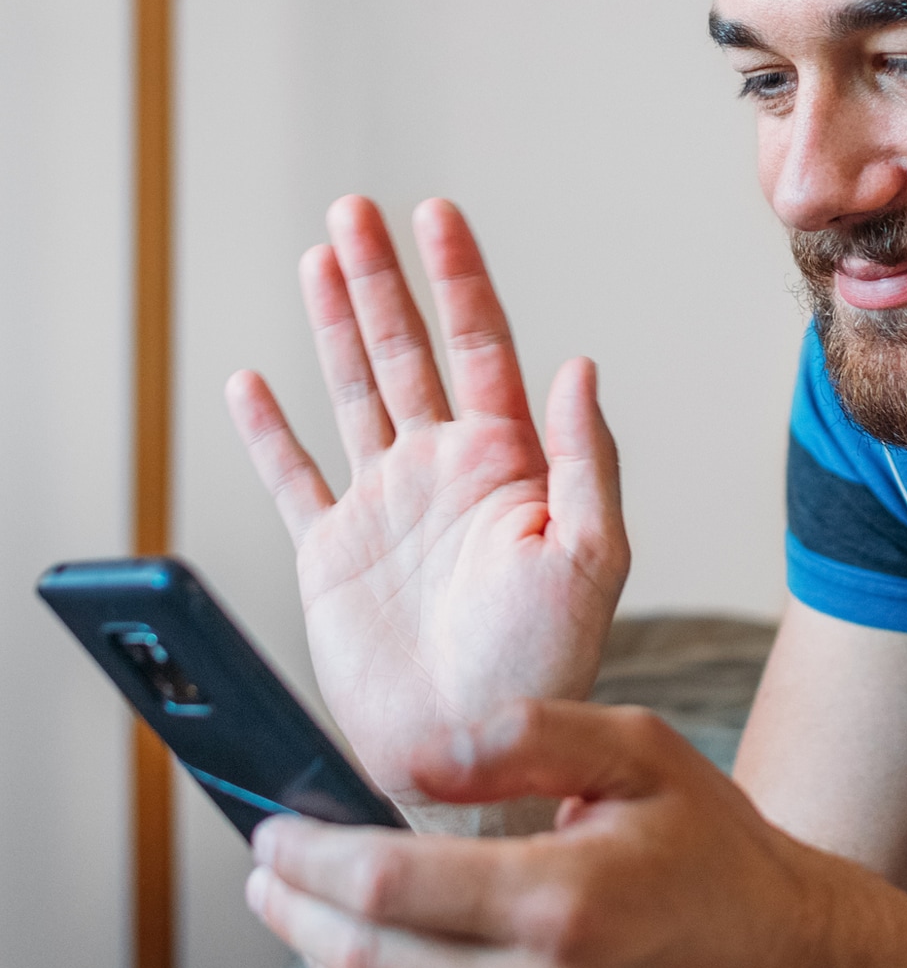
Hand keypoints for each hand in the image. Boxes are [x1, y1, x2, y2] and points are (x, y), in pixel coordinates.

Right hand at [226, 198, 629, 800]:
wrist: (474, 757)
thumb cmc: (547, 665)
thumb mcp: (591, 558)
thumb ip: (583, 459)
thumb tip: (578, 364)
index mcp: (506, 462)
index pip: (479, 344)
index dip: (458, 277)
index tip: (435, 214)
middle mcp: (442, 470)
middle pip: (405, 350)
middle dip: (380, 278)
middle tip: (353, 211)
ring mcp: (384, 507)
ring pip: (352, 392)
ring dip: (334, 326)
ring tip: (319, 259)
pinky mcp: (332, 554)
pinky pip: (294, 478)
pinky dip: (269, 433)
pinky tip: (254, 383)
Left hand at [248, 702, 906, 967]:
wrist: (797, 965)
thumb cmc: (716, 847)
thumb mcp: (640, 751)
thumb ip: (529, 733)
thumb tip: (419, 748)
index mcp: (561, 899)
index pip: (390, 884)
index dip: (311, 856)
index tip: (270, 825)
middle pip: (367, 958)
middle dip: (296, 908)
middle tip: (261, 864)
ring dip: (320, 966)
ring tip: (292, 909)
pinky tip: (357, 964)